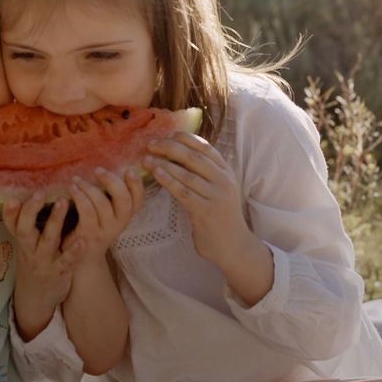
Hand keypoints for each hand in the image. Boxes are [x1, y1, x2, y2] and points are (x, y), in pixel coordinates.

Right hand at [3, 194, 85, 340]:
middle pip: (25, 230)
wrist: (36, 298)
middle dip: (31, 211)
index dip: (9, 213)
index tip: (12, 198)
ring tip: (63, 202)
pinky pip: (67, 260)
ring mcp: (44, 262)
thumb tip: (27, 194)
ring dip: (55, 221)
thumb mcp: (26, 245)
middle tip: (40, 193)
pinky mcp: (60, 272)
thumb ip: (25, 224)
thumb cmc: (34, 262)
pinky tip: (82, 240)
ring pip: (48, 240)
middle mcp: (30, 250)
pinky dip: (74, 251)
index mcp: (22, 241)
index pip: (12, 225)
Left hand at [64, 167, 144, 260]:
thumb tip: (108, 166)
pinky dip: (79, 196)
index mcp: (125, 215)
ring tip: (76, 179)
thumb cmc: (93, 226)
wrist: (80, 257)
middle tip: (98, 170)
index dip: (137, 185)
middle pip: (124, 200)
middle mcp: (119, 223)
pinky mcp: (89, 233)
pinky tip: (72, 188)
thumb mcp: (107, 213)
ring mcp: (105, 230)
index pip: (139, 200)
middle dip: (112, 181)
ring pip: (103, 204)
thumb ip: (110, 195)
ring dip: (89, 187)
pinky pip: (87, 211)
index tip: (130, 170)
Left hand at [143, 132, 252, 264]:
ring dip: (163, 164)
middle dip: (170, 147)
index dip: (185, 138)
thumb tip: (179, 154)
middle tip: (151, 145)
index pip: (205, 147)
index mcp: (226, 172)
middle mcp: (224, 181)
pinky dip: (168, 181)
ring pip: (186, 174)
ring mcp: (216, 196)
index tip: (168, 134)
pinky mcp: (206, 211)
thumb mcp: (218, 190)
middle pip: (193, 157)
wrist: (234, 246)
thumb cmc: (220, 216)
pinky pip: (183, 192)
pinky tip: (156, 174)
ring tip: (146, 159)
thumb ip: (205, 174)